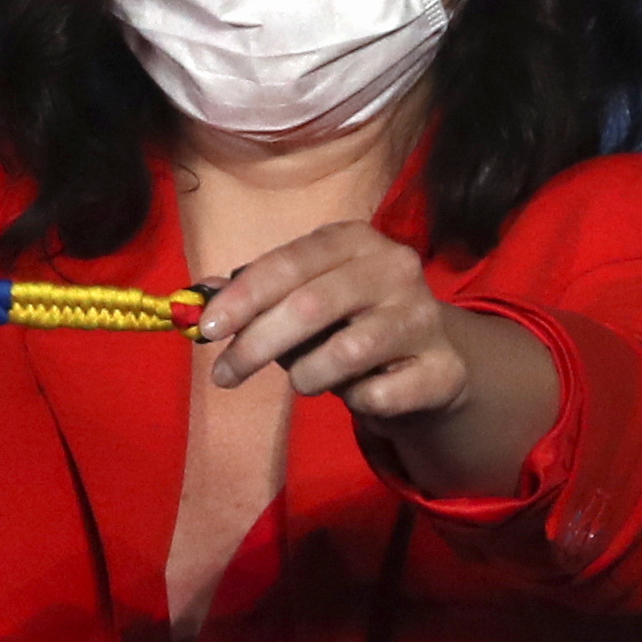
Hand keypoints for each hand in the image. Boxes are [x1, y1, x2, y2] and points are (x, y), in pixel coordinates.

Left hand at [194, 222, 470, 418]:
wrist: (431, 363)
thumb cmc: (351, 325)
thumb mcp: (303, 299)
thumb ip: (255, 297)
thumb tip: (198, 299)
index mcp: (354, 240)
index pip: (288, 263)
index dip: (243, 298)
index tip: (208, 331)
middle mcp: (394, 268)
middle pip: (309, 306)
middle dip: (256, 346)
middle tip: (224, 376)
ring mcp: (424, 318)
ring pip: (343, 354)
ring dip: (307, 377)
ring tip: (306, 380)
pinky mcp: (443, 369)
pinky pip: (377, 396)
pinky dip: (355, 401)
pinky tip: (362, 392)